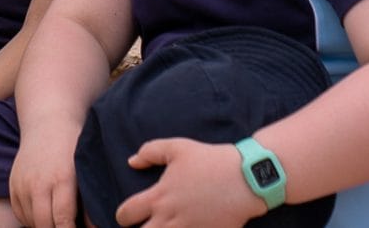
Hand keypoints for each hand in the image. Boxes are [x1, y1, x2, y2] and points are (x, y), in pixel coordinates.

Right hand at [9, 127, 82, 227]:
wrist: (48, 124)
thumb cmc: (74, 148)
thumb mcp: (86, 171)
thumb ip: (89, 202)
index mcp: (62, 178)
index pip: (62, 219)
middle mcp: (38, 182)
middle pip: (44, 224)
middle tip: (69, 227)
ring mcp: (23, 183)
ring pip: (31, 221)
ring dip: (44, 227)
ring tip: (58, 222)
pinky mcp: (13, 184)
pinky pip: (19, 214)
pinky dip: (31, 220)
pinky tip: (44, 216)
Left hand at [116, 138, 260, 226]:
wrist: (246, 179)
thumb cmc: (210, 160)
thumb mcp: (177, 148)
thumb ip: (150, 152)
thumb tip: (131, 162)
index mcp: (159, 197)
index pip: (127, 214)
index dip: (122, 216)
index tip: (126, 216)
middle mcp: (171, 218)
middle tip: (143, 226)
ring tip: (163, 227)